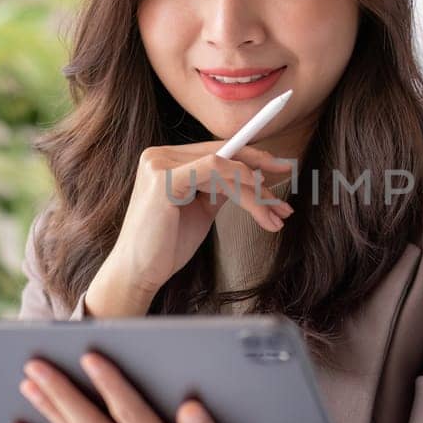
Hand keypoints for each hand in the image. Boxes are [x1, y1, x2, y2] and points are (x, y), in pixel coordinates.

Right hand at [97, 142, 296, 307]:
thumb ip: (219, 188)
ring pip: (225, 166)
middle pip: (224, 156)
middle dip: (260, 177)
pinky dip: (242, 187)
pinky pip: (214, 170)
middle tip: (284, 197)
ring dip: (257, 192)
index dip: (251, 156)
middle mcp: (160, 155)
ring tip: (275, 215)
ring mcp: (159, 164)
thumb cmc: (166, 245)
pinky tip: (258, 207)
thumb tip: (251, 178)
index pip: (216, 150)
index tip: (279, 167)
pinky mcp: (163, 179)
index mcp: (167, 159)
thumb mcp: (200, 209)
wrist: (138, 272)